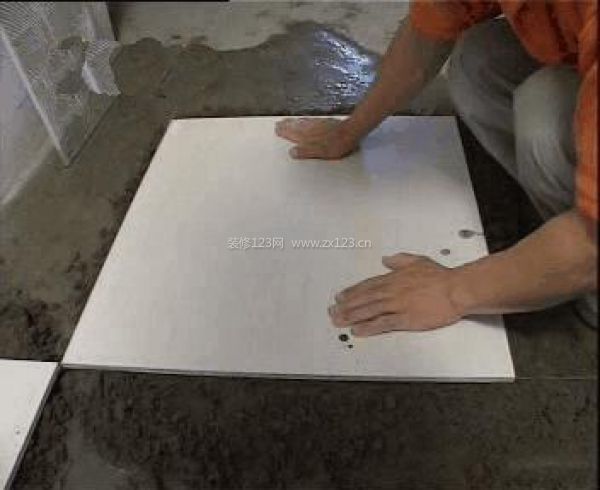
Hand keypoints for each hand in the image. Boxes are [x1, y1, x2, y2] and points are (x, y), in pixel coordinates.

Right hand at [275, 118, 358, 159]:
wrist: (350, 132)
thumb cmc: (336, 144)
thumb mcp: (319, 153)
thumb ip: (305, 152)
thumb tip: (293, 152)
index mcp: (306, 137)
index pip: (291, 133)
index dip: (283, 131)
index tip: (276, 129)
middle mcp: (310, 129)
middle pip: (294, 126)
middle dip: (286, 125)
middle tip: (279, 124)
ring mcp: (317, 124)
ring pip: (301, 122)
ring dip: (293, 122)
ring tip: (287, 121)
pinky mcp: (324, 122)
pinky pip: (309, 120)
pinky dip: (303, 120)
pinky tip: (304, 120)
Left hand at [328, 253, 466, 335]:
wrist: (455, 289)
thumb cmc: (440, 276)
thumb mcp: (418, 261)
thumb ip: (400, 260)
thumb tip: (386, 259)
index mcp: (394, 278)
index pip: (367, 285)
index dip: (352, 292)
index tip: (341, 297)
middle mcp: (391, 291)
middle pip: (363, 299)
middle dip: (346, 305)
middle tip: (332, 311)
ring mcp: (397, 305)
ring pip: (368, 311)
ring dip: (351, 316)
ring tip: (338, 321)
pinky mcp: (405, 319)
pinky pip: (382, 323)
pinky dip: (368, 327)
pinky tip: (358, 331)